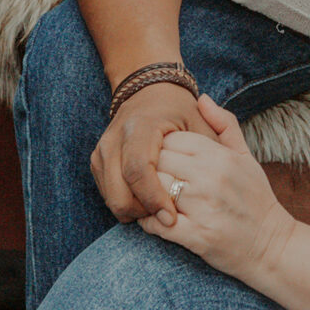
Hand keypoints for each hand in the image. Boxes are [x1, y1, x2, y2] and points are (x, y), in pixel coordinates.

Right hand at [89, 83, 217, 226]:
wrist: (149, 92)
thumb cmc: (179, 110)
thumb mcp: (200, 120)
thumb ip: (206, 149)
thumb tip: (212, 180)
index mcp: (140, 127)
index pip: (139, 170)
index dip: (154, 198)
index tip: (171, 216)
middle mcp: (115, 139)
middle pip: (119, 192)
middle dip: (142, 211)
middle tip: (167, 217)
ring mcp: (102, 151)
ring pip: (111, 197)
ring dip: (134, 211)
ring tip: (160, 208)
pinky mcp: (98, 162)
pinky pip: (108, 194)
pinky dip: (127, 204)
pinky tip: (148, 200)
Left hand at [139, 94, 296, 278]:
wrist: (272, 244)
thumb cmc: (256, 198)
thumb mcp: (246, 156)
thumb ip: (224, 124)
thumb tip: (201, 98)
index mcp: (221, 156)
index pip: (172, 139)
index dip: (162, 148)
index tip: (165, 160)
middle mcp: (210, 178)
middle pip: (158, 162)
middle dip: (151, 170)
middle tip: (152, 179)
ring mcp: (203, 207)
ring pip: (153, 190)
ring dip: (146, 195)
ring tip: (149, 198)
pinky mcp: (197, 236)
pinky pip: (157, 223)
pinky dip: (149, 221)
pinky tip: (155, 219)